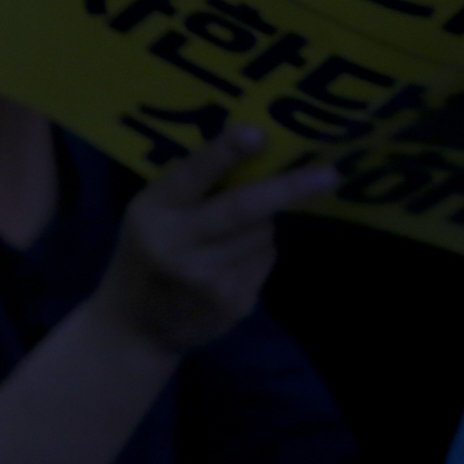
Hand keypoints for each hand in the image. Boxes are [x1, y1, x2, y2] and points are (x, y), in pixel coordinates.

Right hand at [94, 125, 334, 354]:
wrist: (134, 329)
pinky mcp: (232, 302)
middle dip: (288, 188)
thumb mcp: (147, 216)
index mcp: (153, 215)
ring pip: (263, 232)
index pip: (191, 176)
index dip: (225, 153)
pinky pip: (265, 259)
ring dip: (261, 224)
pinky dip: (258, 252)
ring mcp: (208, 279)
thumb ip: (186, 187)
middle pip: (243, 208)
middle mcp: (178, 246)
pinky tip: (229, 265)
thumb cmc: (145, 256)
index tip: (258, 135)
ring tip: (229, 237)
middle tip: (329, 175)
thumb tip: (253, 147)